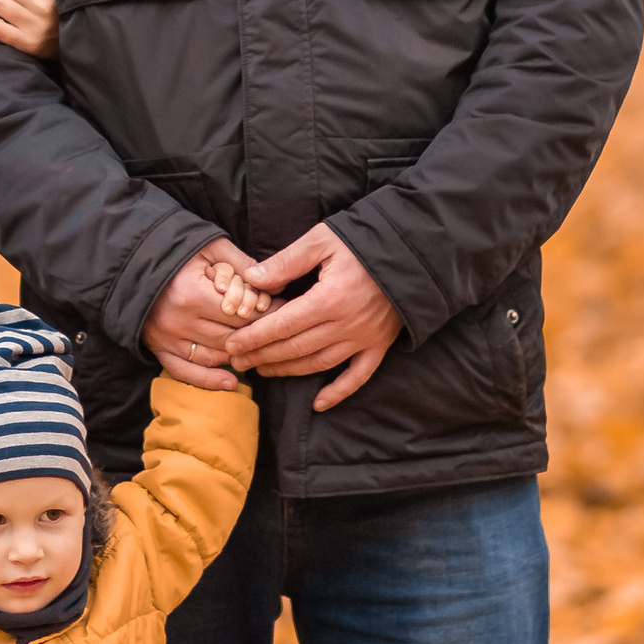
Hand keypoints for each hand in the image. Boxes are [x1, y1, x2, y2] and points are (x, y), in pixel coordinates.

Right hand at [143, 243, 268, 391]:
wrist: (132, 259)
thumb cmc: (176, 250)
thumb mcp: (210, 245)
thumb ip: (242, 263)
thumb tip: (276, 284)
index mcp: (193, 294)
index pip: (241, 315)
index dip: (266, 315)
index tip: (283, 313)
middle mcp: (179, 320)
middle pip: (231, 338)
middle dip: (256, 335)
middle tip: (276, 332)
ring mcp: (166, 338)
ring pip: (214, 357)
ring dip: (237, 355)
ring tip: (257, 349)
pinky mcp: (157, 348)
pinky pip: (186, 372)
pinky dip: (209, 381)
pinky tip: (231, 382)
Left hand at [229, 224, 402, 411]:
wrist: (411, 251)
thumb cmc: (363, 241)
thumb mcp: (322, 240)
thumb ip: (286, 261)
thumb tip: (253, 279)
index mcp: (328, 299)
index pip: (282, 325)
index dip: (254, 337)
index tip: (232, 345)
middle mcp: (345, 325)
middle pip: (295, 348)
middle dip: (263, 356)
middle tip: (239, 362)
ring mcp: (364, 338)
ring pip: (318, 364)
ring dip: (288, 371)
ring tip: (263, 371)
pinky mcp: (379, 345)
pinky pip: (358, 376)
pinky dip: (339, 392)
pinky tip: (318, 404)